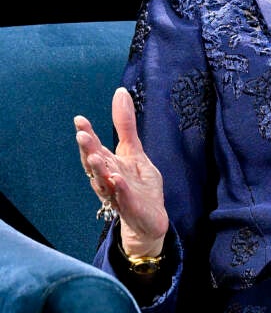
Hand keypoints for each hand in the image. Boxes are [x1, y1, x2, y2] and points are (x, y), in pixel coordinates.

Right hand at [75, 87, 167, 256]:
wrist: (149, 219)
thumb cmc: (138, 184)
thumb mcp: (135, 151)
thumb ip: (125, 126)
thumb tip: (119, 93)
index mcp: (109, 164)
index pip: (95, 148)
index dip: (88, 135)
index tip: (79, 120)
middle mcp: (109, 178)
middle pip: (95, 164)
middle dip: (88, 150)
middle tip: (81, 135)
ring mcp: (119, 194)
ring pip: (105, 182)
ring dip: (99, 170)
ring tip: (96, 157)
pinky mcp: (131, 207)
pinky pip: (124, 199)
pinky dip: (120, 190)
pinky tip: (117, 179)